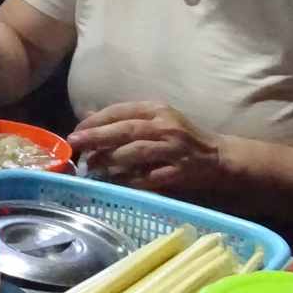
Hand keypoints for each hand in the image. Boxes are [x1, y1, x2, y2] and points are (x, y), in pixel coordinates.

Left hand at [67, 102, 227, 194]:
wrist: (217, 156)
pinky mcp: (180, 171)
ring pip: (136, 152)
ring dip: (110, 159)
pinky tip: (114, 182)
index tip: (76, 130)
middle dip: (97, 137)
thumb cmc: (179, 136)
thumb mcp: (153, 120)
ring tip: (91, 165)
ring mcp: (174, 149)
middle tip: (76, 145)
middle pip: (126, 130)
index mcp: (157, 109)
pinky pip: (150, 177)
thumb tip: (88, 117)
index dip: (96, 121)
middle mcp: (165, 126)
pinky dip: (130, 180)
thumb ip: (123, 118)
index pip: (121, 111)